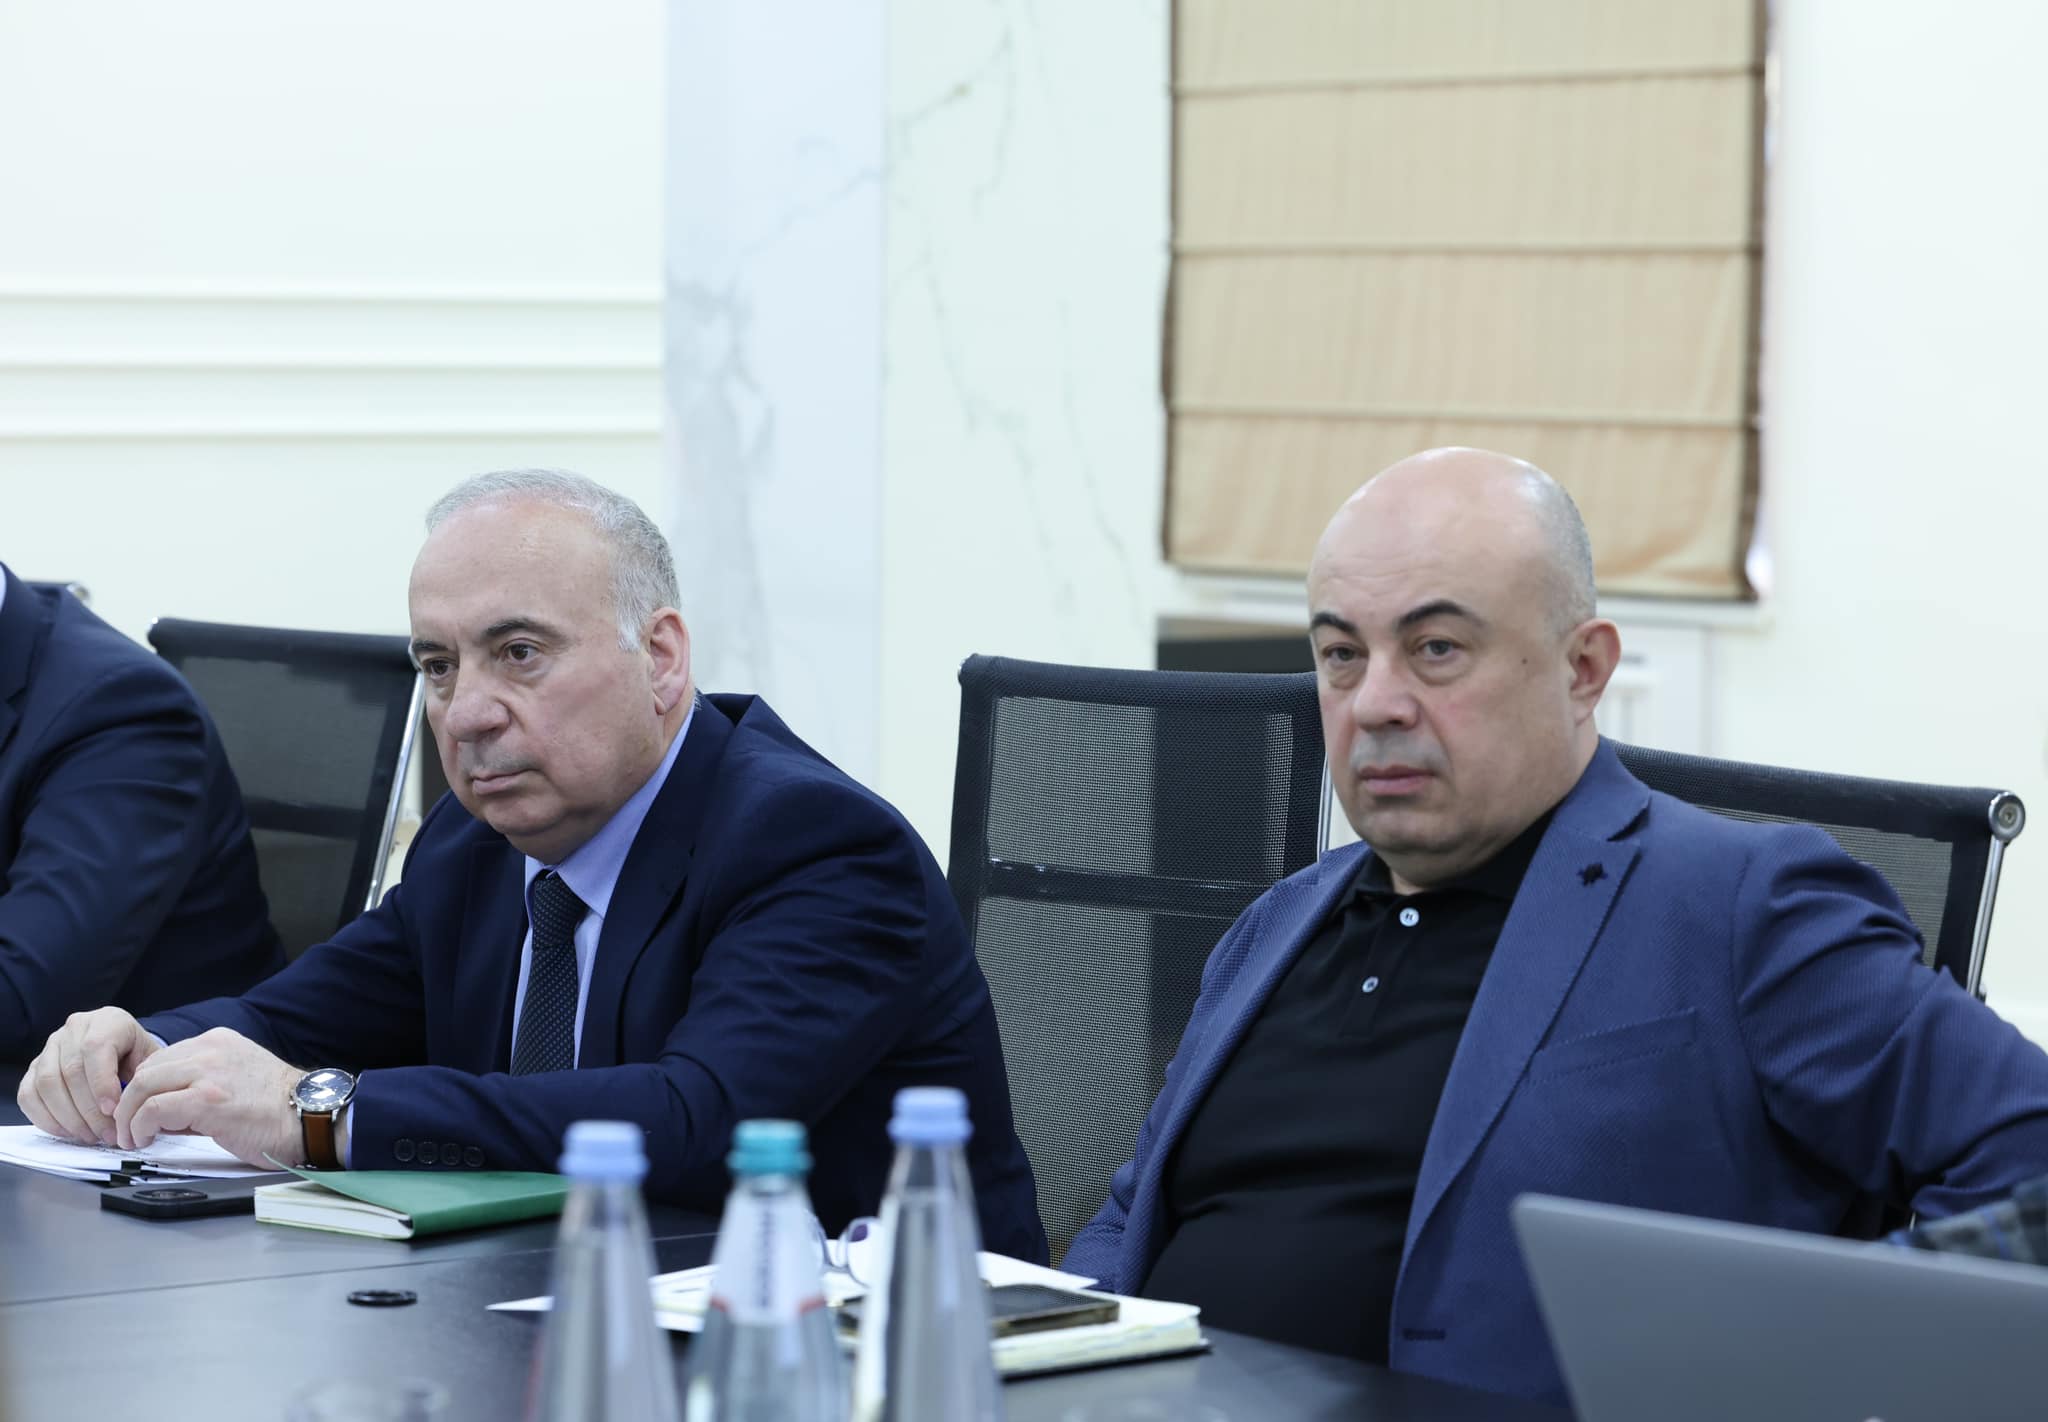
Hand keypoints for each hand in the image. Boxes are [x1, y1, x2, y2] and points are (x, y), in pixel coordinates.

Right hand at [17, 1008, 160, 1146]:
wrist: (125, 1050)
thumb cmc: (139, 1057)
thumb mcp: (151, 1060)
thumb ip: (142, 1078)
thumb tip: (131, 1109)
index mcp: (107, 1021)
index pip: (95, 1049)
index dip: (101, 1083)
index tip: (113, 1111)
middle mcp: (75, 1029)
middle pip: (70, 1071)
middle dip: (88, 1110)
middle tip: (106, 1134)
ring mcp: (50, 1047)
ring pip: (47, 1084)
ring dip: (68, 1117)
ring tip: (91, 1135)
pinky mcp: (34, 1067)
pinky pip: (29, 1095)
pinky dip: (46, 1118)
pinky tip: (68, 1131)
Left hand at [110, 1027, 305, 1166]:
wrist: (310, 1117)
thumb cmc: (278, 1109)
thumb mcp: (235, 1081)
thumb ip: (199, 1087)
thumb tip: (162, 1113)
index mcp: (218, 1042)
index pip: (161, 1059)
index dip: (143, 1089)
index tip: (138, 1112)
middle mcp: (210, 1050)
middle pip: (145, 1070)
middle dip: (127, 1102)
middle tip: (126, 1129)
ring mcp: (208, 1072)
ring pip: (142, 1085)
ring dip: (128, 1116)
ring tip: (132, 1138)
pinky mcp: (207, 1099)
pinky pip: (153, 1109)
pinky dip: (140, 1127)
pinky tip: (145, 1139)